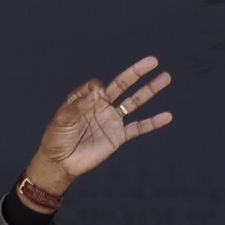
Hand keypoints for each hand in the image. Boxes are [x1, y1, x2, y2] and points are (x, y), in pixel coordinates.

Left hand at [21, 56, 173, 198]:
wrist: (60, 163)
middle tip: (153, 61)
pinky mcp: (118, 136)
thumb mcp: (62, 119)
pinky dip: (153, 123)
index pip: (97, 85)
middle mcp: (101, 106)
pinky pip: (138, 128)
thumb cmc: (56, 139)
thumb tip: (100, 93)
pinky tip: (167, 116)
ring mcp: (111, 120)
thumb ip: (79, 105)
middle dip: (137, 73)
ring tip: (165, 78)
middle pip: (122, 85)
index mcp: (86, 99)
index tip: (95, 96)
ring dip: (150, 90)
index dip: (97, 89)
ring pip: (134, 102)